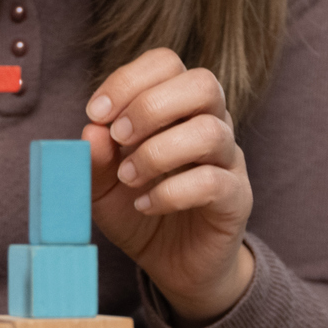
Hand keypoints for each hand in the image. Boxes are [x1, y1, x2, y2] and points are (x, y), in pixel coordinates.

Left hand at [83, 49, 256, 324]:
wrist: (174, 264)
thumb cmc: (138, 209)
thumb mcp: (101, 186)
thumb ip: (94, 159)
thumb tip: (91, 130)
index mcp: (178, 106)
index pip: (166, 63)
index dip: (128, 80)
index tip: (96, 113)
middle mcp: (211, 123)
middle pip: (203, 83)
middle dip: (151, 106)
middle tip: (119, 139)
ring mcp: (228, 160)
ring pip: (210, 132)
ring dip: (157, 153)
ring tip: (129, 177)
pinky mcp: (237, 198)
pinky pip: (213, 182)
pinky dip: (170, 192)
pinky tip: (145, 205)